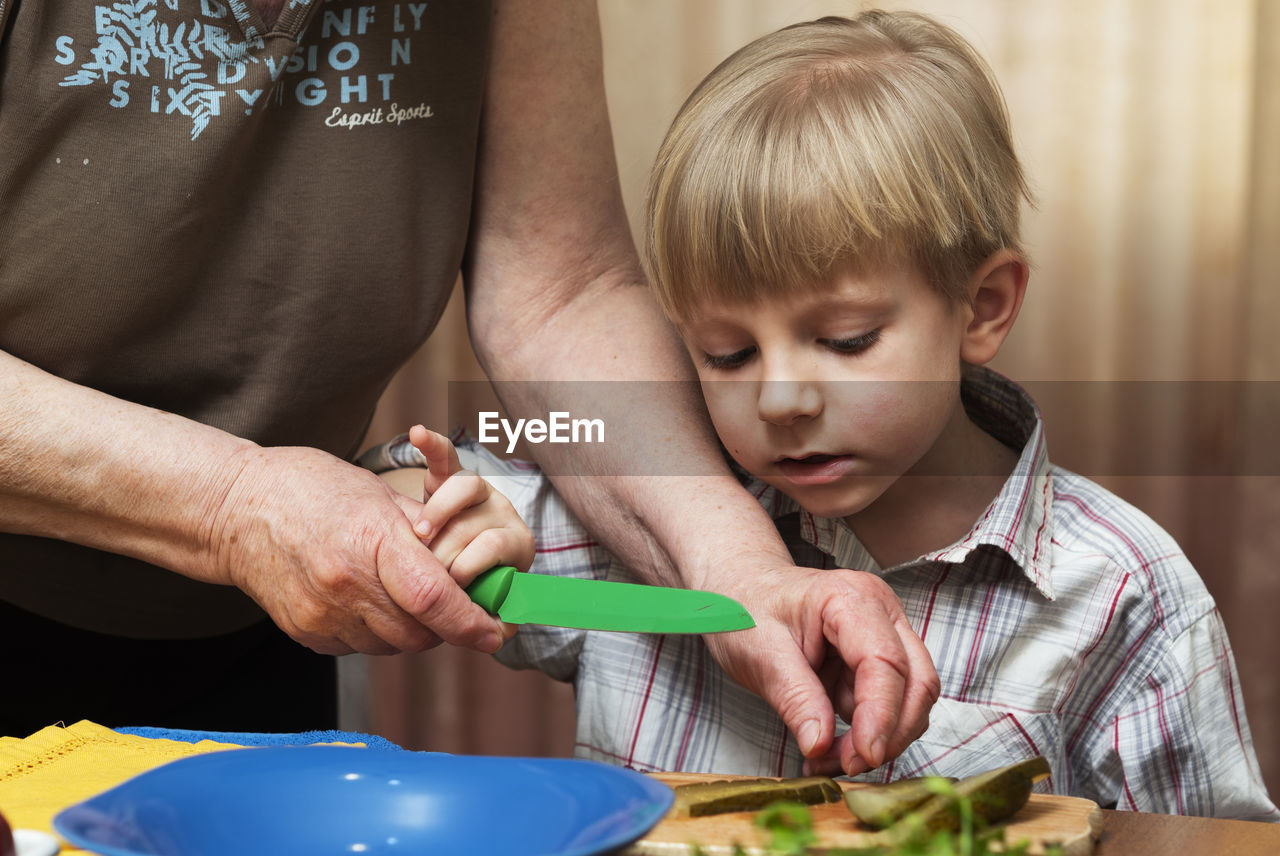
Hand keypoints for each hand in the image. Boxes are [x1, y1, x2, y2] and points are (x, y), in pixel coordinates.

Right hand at [204, 443, 507, 656]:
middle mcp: (344, 584)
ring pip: (394, 646)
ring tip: (408, 596)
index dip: (473, 622)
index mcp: (370, 541)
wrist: (236, 509)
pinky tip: (370, 601)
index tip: (498, 631)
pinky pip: (362, 648)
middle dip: (447, 625)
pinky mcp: (306, 633)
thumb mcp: (377, 492)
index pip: (434, 598)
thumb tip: (470, 562)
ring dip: (414, 631)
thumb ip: (425, 532)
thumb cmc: (311, 489)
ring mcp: (321, 614)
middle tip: (454, 604)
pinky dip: (379, 633)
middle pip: (420, 632)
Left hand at [407, 425, 535, 582]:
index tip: (417, 433)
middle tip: (420, 547)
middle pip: (458, 491)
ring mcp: (504, 512)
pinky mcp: (521, 539)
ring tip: (441, 581)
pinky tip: (461, 582)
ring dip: (447, 559)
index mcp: (453, 485)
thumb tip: (403, 542)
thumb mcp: (427, 539)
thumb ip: (417, 533)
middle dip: (433, 523)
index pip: (445, 457)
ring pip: (468, 528)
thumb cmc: (449, 559)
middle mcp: (482, 492)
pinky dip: (468, 568)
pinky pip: (491, 546)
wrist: (489, 586)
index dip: (432, 443)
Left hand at [700, 563, 937, 776]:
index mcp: (850, 598)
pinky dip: (868, 734)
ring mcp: (885, 635)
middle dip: (888, 733)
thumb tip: (820, 745)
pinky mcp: (878, 661)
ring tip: (828, 758)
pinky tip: (832, 746)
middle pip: (914, 681)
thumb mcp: (760, 654)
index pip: (885, 661)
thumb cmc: (748, 610)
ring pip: (910, 699)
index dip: (881, 714)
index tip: (863, 756)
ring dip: (879, 738)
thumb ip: (794, 698)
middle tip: (846, 765)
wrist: (743, 593)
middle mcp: (880, 612)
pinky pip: (890, 705)